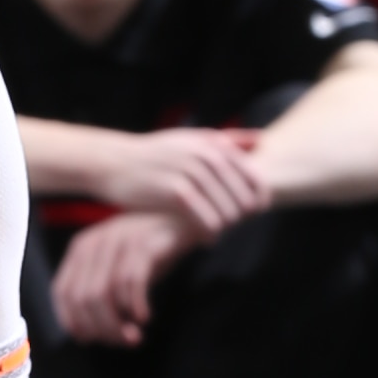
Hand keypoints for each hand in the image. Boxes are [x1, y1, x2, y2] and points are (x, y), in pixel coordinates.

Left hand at [51, 209, 186, 346]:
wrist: (181, 221)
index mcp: (80, 248)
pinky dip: (136, 305)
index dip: (74, 321)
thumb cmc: (146, 252)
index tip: (92, 340)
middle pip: (84, 298)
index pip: (63, 292)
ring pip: (105, 294)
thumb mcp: (115, 267)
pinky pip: (132, 282)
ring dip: (118, 323)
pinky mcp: (143, 243)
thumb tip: (85, 335)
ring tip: (134, 337)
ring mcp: (118, 241)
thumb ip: (97, 292)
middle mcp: (94, 242)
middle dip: (102, 328)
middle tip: (122, 342)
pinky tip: (145, 318)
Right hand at [100, 124, 269, 240]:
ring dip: (225, 228)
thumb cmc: (157, 154)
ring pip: (228, 213)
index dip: (260, 199)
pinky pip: (207, 221)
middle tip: (229, 225)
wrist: (115, 162)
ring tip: (215, 232)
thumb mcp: (192, 138)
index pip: (255, 177)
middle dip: (241, 217)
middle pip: (244, 200)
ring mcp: (191, 173)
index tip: (255, 212)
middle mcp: (206, 155)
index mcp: (214, 144)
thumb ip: (227, 139)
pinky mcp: (175, 192)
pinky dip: (209, 234)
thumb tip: (262, 139)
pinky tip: (205, 239)